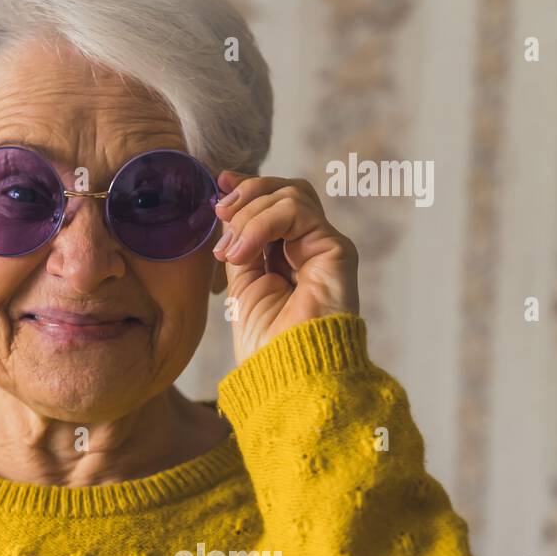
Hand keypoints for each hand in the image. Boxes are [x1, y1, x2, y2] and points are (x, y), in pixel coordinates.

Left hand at [212, 171, 359, 364]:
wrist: (287, 372)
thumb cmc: (265, 342)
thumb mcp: (241, 284)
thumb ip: (240, 245)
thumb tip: (228, 210)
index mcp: (289, 256)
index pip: (274, 204)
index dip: (248, 189)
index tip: (219, 183)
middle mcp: (311, 247)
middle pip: (286, 190)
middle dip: (247, 193)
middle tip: (220, 213)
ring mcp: (326, 246)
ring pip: (291, 194)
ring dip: (250, 213)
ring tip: (230, 249)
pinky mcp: (337, 249)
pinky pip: (297, 211)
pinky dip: (261, 223)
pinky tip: (243, 252)